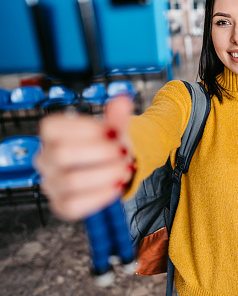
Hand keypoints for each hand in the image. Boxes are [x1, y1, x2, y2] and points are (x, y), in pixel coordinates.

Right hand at [36, 96, 133, 220]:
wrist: (112, 167)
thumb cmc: (108, 145)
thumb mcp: (114, 128)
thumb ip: (116, 116)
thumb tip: (123, 99)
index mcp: (52, 134)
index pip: (53, 127)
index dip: (86, 129)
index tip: (113, 132)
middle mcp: (45, 158)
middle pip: (62, 154)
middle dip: (100, 153)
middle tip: (122, 153)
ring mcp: (51, 183)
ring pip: (70, 181)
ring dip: (105, 174)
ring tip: (124, 169)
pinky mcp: (61, 204)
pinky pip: (73, 206)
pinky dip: (99, 196)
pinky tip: (116, 186)